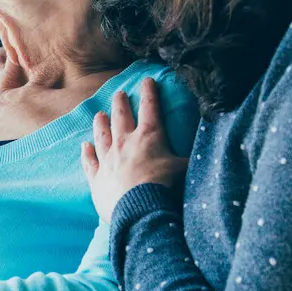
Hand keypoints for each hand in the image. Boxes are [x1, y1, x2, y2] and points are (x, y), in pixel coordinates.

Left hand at [81, 77, 188, 221]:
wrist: (140, 210)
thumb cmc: (165, 187)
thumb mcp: (185, 169)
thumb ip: (189, 158)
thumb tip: (206, 151)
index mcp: (148, 137)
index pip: (150, 108)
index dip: (149, 93)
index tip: (147, 80)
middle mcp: (124, 143)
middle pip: (120, 117)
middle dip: (120, 103)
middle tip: (119, 93)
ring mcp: (108, 159)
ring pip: (101, 135)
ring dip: (100, 124)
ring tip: (99, 114)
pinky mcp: (97, 178)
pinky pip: (90, 162)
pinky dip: (87, 153)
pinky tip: (85, 146)